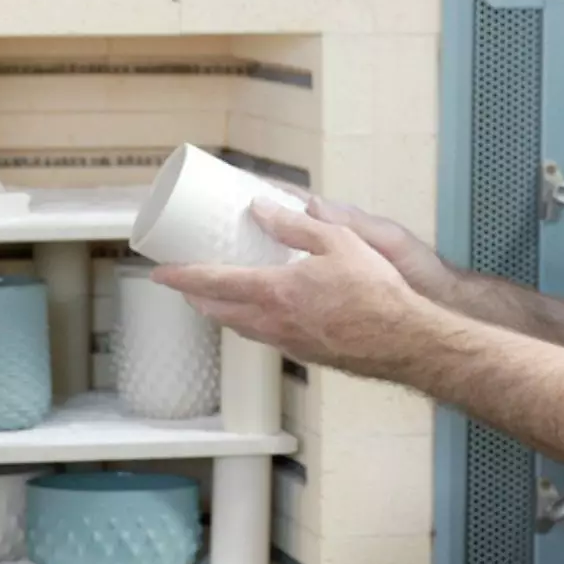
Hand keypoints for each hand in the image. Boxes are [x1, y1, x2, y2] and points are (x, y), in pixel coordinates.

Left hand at [151, 197, 435, 375]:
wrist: (403, 339)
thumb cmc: (375, 290)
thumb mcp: (338, 240)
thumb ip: (295, 225)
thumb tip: (261, 208)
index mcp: (275, 291)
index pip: (214, 283)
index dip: (183, 277)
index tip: (160, 273)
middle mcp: (274, 322)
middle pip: (220, 312)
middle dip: (196, 297)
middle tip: (184, 285)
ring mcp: (289, 343)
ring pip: (242, 328)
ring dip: (222, 312)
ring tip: (216, 298)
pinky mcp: (306, 354)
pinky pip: (266, 337)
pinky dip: (252, 322)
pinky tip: (265, 314)